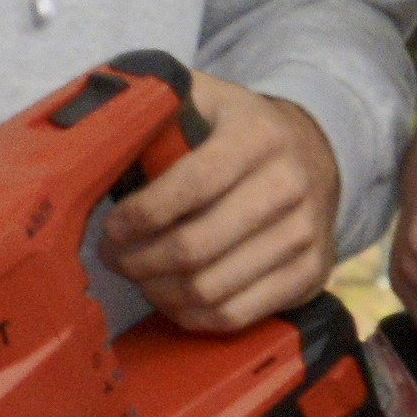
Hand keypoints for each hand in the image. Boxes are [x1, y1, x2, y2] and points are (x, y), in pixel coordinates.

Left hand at [99, 83, 346, 337]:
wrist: (316, 154)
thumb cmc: (239, 131)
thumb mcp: (207, 100)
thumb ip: (158, 108)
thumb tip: (100, 136)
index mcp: (258, 136)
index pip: (190, 185)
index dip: (141, 215)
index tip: (112, 227)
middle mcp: (289, 185)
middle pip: (194, 247)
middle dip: (138, 260)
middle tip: (113, 257)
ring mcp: (305, 235)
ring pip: (209, 289)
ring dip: (158, 291)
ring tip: (138, 275)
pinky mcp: (310, 275)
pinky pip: (234, 315)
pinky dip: (190, 316)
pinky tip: (170, 297)